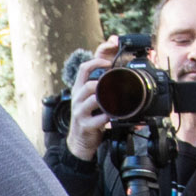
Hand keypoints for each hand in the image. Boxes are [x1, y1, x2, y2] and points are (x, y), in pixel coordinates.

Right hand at [68, 36, 119, 159]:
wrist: (80, 140)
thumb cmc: (89, 115)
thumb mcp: (92, 96)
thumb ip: (103, 80)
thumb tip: (113, 55)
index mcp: (80, 89)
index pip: (84, 68)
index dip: (97, 61)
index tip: (110, 62)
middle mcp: (78, 98)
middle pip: (88, 83)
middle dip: (103, 82)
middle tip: (117, 83)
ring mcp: (80, 112)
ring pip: (92, 99)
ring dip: (106, 98)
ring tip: (116, 100)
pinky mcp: (86, 125)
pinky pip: (99, 118)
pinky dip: (109, 116)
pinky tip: (115, 116)